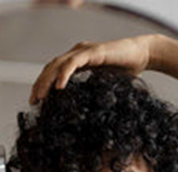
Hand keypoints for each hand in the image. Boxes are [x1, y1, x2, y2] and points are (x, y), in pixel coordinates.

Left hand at [29, 35, 156, 104]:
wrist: (143, 56)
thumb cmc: (126, 71)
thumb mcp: (101, 85)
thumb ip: (88, 92)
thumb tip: (80, 114)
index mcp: (76, 61)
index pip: (53, 72)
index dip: (42, 85)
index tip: (36, 102)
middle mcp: (77, 53)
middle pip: (51, 68)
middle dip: (40, 85)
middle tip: (33, 102)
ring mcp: (83, 51)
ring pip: (58, 65)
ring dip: (47, 81)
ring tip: (41, 97)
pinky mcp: (93, 51)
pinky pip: (73, 63)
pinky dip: (64, 74)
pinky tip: (59, 87)